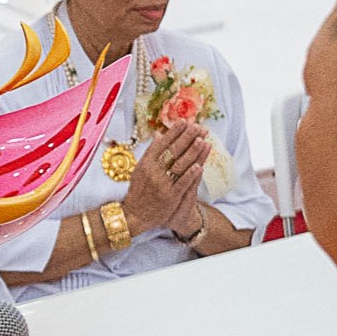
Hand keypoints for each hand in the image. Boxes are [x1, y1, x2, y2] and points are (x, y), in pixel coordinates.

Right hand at [122, 120, 208, 234]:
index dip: (174, 132)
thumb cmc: (139, 191)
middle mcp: (153, 172)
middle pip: (172, 151)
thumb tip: (159, 134)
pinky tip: (200, 166)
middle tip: (198, 126)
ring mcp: (162, 184)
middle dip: (186, 137)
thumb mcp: (140, 169)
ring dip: (191, 152)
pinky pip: (182, 183)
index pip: (161, 143)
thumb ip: (151, 152)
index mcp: (146, 163)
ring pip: (179, 165)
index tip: (184, 121)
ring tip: (202, 140)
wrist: (134, 215)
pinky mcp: (170, 197)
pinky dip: (191, 174)